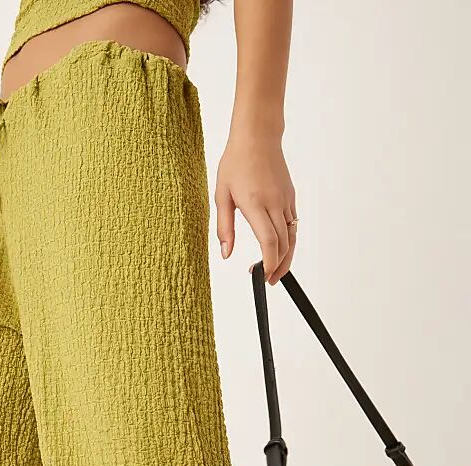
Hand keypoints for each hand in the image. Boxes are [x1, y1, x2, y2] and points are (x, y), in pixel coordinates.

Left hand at [214, 131, 296, 284]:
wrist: (257, 136)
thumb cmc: (236, 162)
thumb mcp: (221, 196)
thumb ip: (224, 228)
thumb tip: (226, 254)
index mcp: (255, 204)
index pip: (269, 241)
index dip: (269, 263)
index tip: (264, 276)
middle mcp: (274, 203)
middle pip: (284, 244)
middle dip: (278, 267)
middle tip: (268, 280)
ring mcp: (285, 200)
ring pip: (292, 237)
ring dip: (286, 257)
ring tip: (275, 271)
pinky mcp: (290, 197)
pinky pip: (293, 224)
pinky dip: (288, 241)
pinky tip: (279, 249)